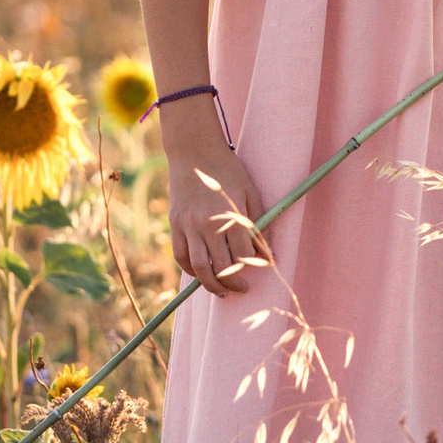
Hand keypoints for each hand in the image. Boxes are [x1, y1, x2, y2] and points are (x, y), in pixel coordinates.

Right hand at [165, 132, 269, 294]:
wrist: (194, 151)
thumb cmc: (227, 169)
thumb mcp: (250, 192)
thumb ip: (258, 223)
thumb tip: (267, 252)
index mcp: (230, 215)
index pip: (244, 254)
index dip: (255, 267)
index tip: (261, 271)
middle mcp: (208, 224)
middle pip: (221, 266)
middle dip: (234, 283)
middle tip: (242, 288)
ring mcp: (188, 225)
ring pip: (199, 267)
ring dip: (211, 285)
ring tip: (222, 291)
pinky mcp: (175, 223)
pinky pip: (181, 255)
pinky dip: (190, 270)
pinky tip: (201, 275)